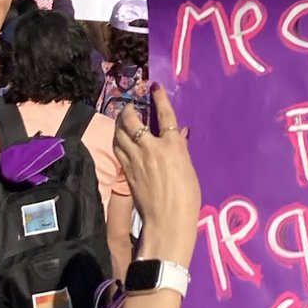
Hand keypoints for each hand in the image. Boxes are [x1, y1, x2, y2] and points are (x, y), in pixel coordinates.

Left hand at [114, 85, 200, 266]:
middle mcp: (151, 148)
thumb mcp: (189, 168)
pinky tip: (120, 140)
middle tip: (130, 106)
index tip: (154, 86)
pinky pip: (119, 149)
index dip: (159, 98)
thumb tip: (178, 134)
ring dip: (121, 124)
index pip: (165, 115)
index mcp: (172, 145)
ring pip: (121, 135)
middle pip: (134, 122)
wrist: (168, 221)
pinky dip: (119, 140)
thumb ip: (181, 149)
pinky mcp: (128, 172)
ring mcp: (136, 160)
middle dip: (129, 110)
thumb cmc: (187, 196)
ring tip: (123, 120)